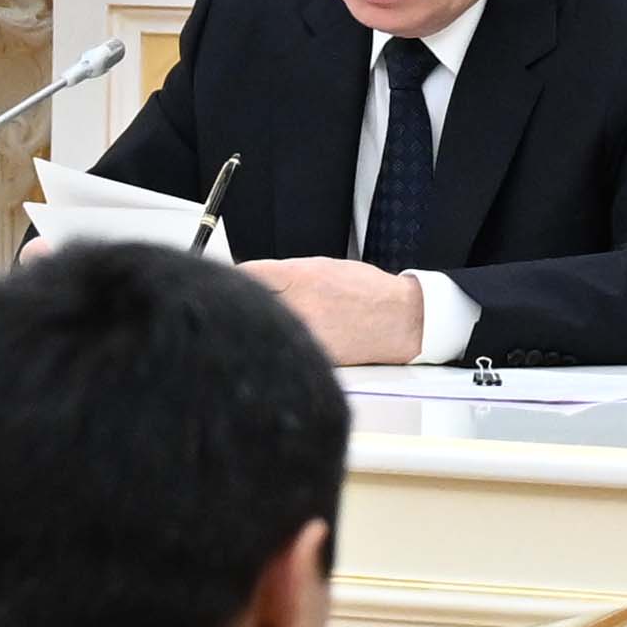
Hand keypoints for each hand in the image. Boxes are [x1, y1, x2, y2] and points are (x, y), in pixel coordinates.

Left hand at [248, 255, 428, 365]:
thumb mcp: (323, 268)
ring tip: (264, 330)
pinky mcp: (315, 358)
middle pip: (250, 305)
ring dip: (258, 331)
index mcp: (301, 277)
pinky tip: (282, 347)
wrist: (402, 321)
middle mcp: (300, 305)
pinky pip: (284, 352)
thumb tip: (250, 280)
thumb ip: (285, 275)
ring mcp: (306, 334)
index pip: (247, 274)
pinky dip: (278, 350)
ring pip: (264, 332)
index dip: (233, 279)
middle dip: (241, 306)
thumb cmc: (366, 292)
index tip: (225, 282)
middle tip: (239, 309)